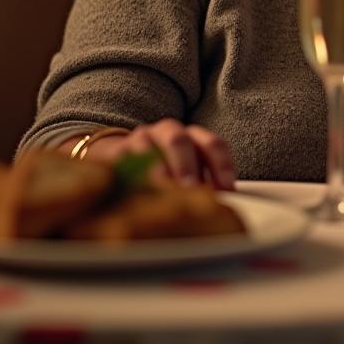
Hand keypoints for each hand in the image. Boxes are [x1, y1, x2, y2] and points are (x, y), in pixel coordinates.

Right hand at [83, 120, 236, 189]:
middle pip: (180, 141)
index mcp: (192, 137)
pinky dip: (128, 173)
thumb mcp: (185, 175)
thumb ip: (202, 187)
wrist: (120, 158)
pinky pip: (121, 159)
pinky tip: (134, 192)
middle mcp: (168, 132)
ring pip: (148, 146)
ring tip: (161, 188)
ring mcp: (141, 138)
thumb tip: (219, 211)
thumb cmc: (163, 170)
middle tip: (190, 188)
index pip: (212, 144)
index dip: (222, 165)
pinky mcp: (116, 151)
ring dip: (156, 168)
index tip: (227, 190)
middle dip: (186, 165)